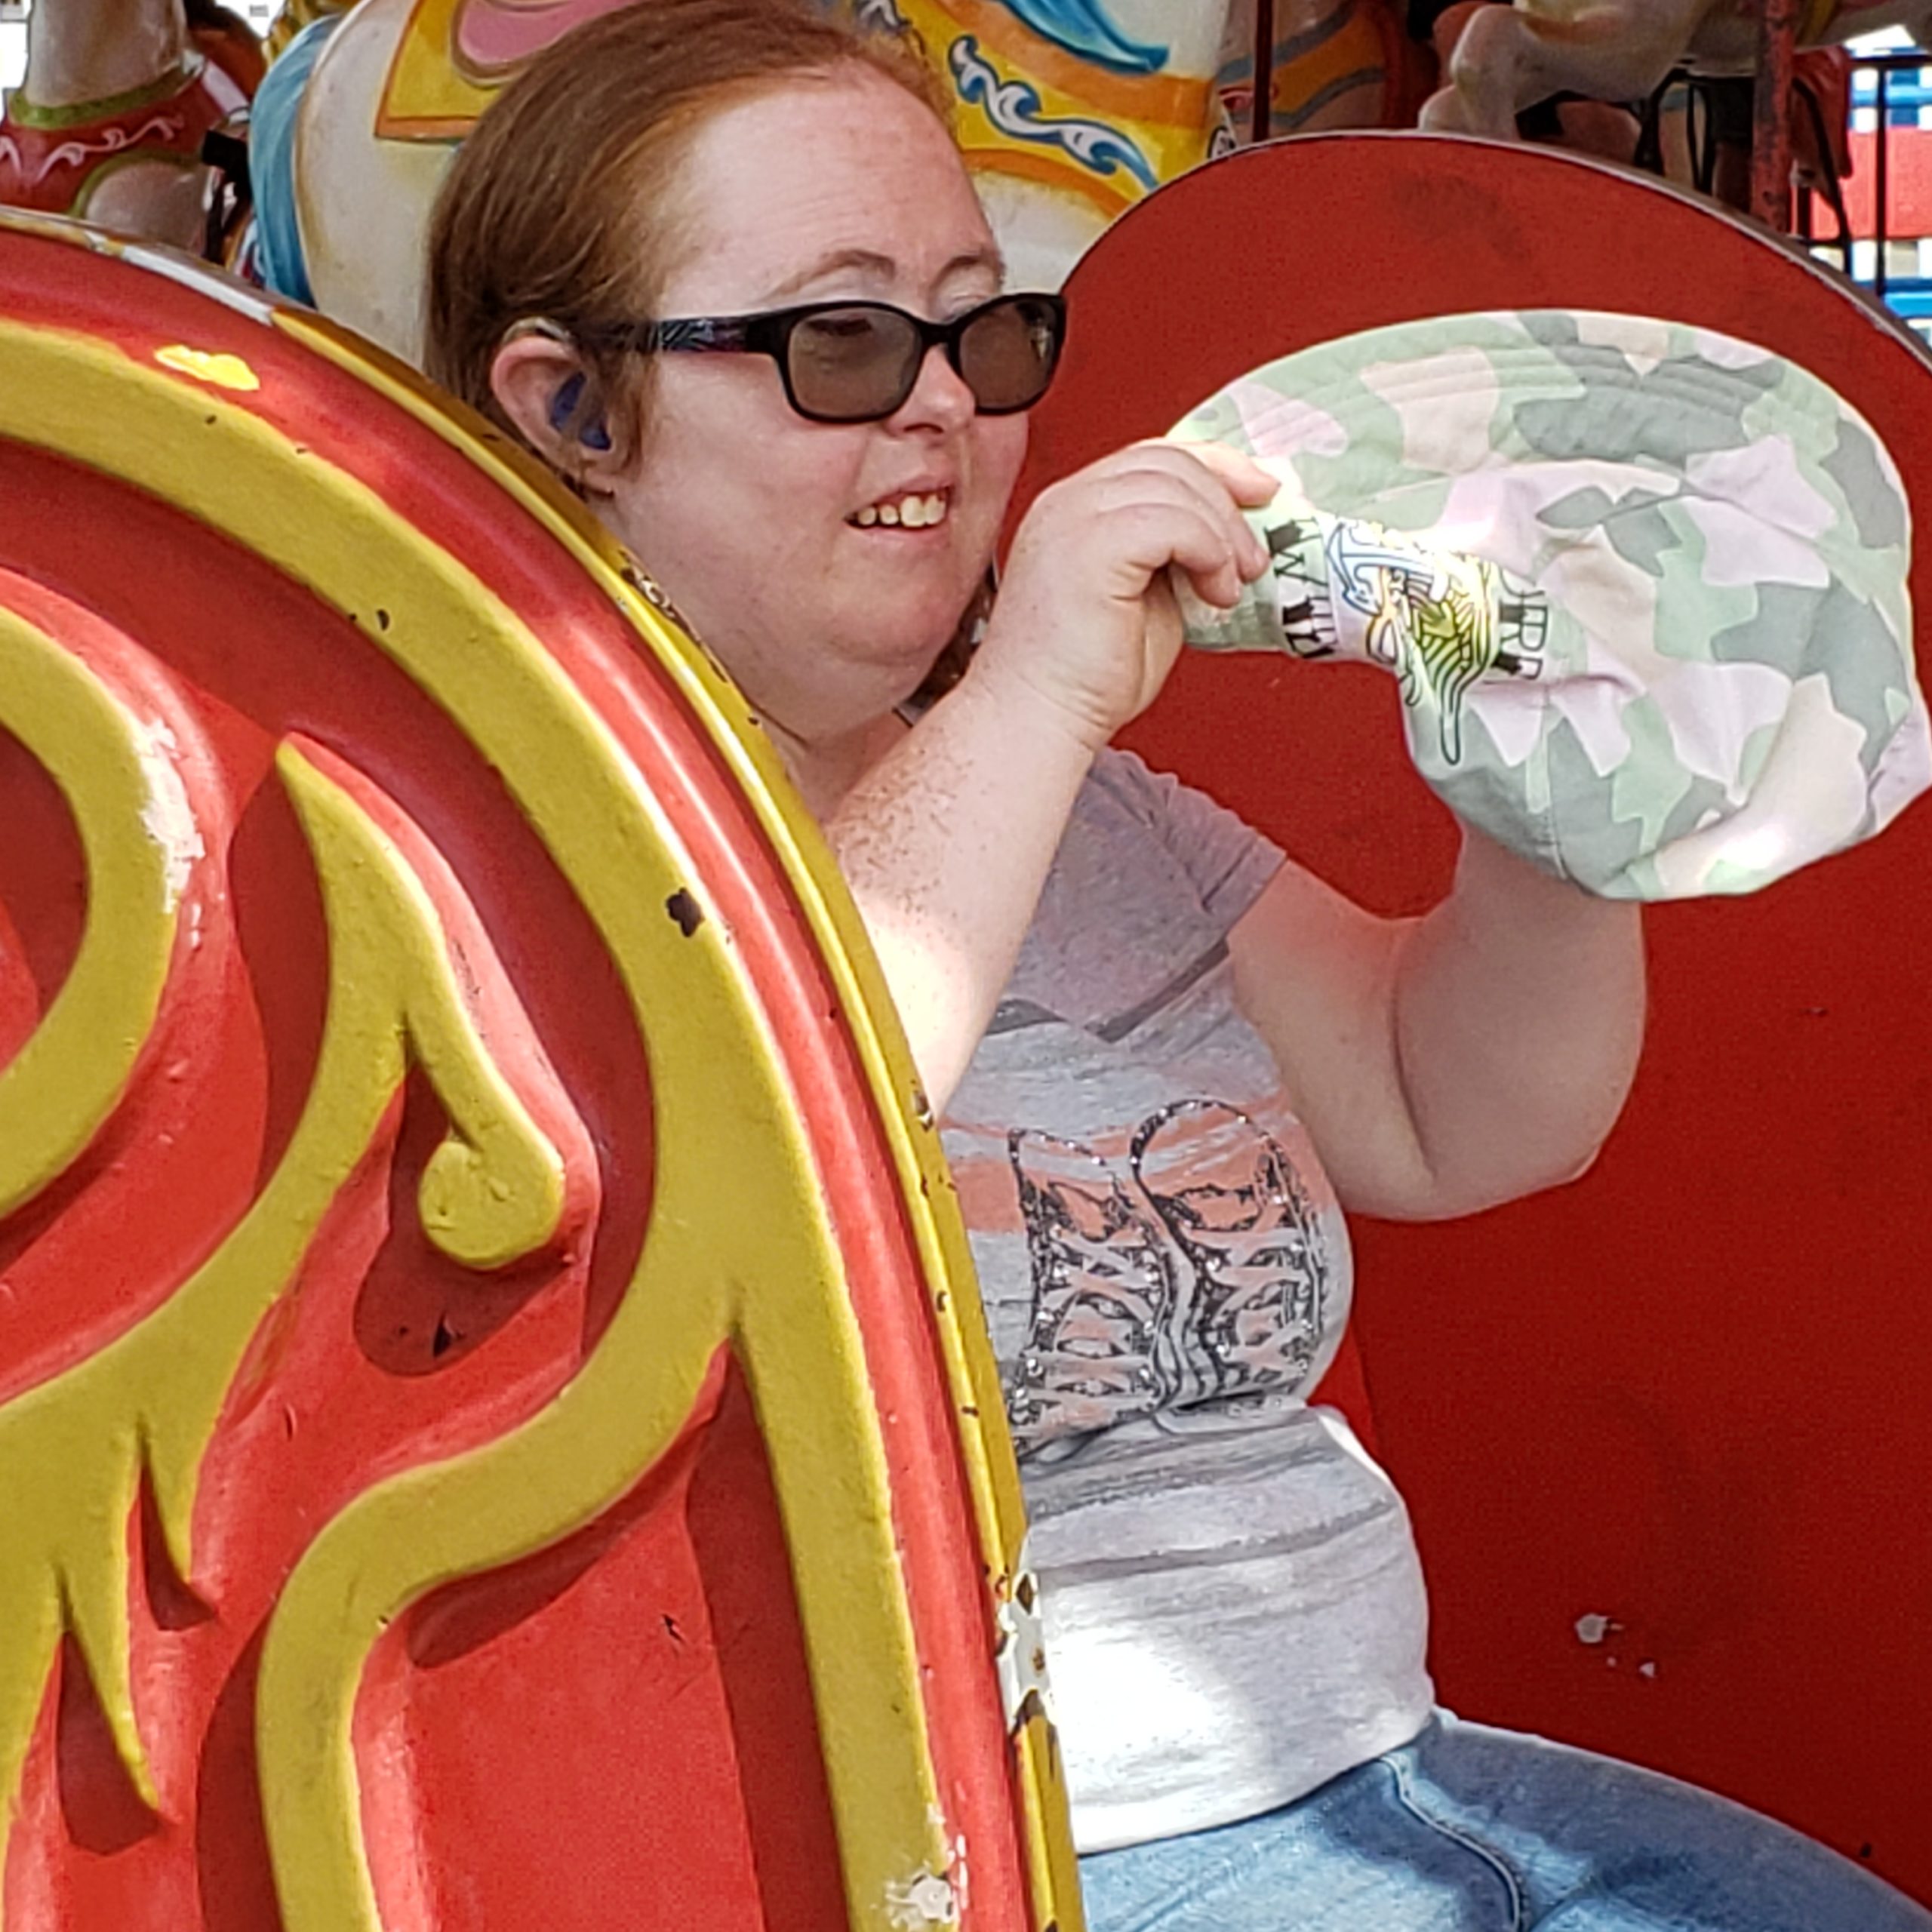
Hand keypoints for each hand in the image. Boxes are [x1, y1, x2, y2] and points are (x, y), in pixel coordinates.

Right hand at [973, 440, 1277, 750]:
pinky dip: (1209, 551)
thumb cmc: (1084, 679)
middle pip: (1168, 461)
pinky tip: (1213, 594)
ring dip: (1222, 534)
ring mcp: (1073, 518)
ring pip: (1175, 485)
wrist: (1039, 719)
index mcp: (1074, 509)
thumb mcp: (1147, 596)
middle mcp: (1067, 502)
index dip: (1214, 467)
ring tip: (1231, 585)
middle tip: (1253, 559)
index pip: (1152, 457)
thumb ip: (1175, 554)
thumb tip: (1230, 534)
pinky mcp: (1089, 547)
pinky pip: (1172, 521)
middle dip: (1227, 501)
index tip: (1259, 494)